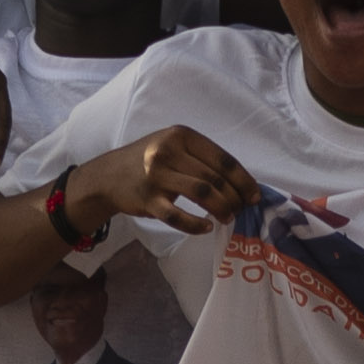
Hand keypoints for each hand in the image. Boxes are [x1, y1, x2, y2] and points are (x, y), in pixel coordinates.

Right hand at [70, 128, 258, 237]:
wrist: (108, 175)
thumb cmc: (148, 161)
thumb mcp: (173, 146)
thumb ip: (201, 158)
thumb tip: (239, 182)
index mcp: (181, 136)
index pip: (223, 159)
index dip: (243, 180)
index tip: (254, 196)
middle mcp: (169, 151)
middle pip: (215, 179)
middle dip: (234, 198)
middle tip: (240, 210)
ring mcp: (157, 175)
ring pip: (202, 194)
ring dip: (221, 209)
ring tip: (228, 218)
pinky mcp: (148, 199)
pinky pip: (177, 216)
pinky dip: (196, 224)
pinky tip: (205, 227)